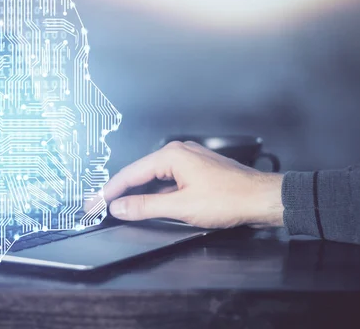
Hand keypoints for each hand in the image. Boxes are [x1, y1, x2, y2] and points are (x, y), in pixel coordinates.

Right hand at [89, 141, 284, 228]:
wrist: (264, 199)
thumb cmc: (231, 198)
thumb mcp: (182, 207)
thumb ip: (146, 206)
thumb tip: (120, 206)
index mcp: (172, 155)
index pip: (130, 173)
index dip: (110, 190)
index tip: (95, 203)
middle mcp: (179, 153)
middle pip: (140, 173)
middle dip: (120, 190)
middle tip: (101, 205)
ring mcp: (189, 161)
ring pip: (154, 177)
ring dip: (138, 192)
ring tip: (119, 205)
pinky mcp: (197, 171)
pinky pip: (167, 180)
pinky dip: (155, 192)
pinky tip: (149, 203)